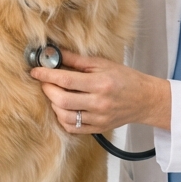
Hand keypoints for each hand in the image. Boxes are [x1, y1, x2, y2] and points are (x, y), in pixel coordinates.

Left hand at [30, 50, 170, 134]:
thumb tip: (54, 53)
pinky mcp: (98, 129)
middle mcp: (99, 103)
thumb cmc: (125, 78)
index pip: (66, 80)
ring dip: (54, 104)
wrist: (144, 99)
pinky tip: (63, 108)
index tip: (36, 71)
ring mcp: (98, 118)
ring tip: (55, 94)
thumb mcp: (103, 64)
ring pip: (64, 116)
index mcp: (101, 83)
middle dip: (48, 90)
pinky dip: (62, 118)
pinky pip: (72, 128)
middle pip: (62, 100)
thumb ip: (77, 60)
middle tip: (44, 82)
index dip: (47, 75)